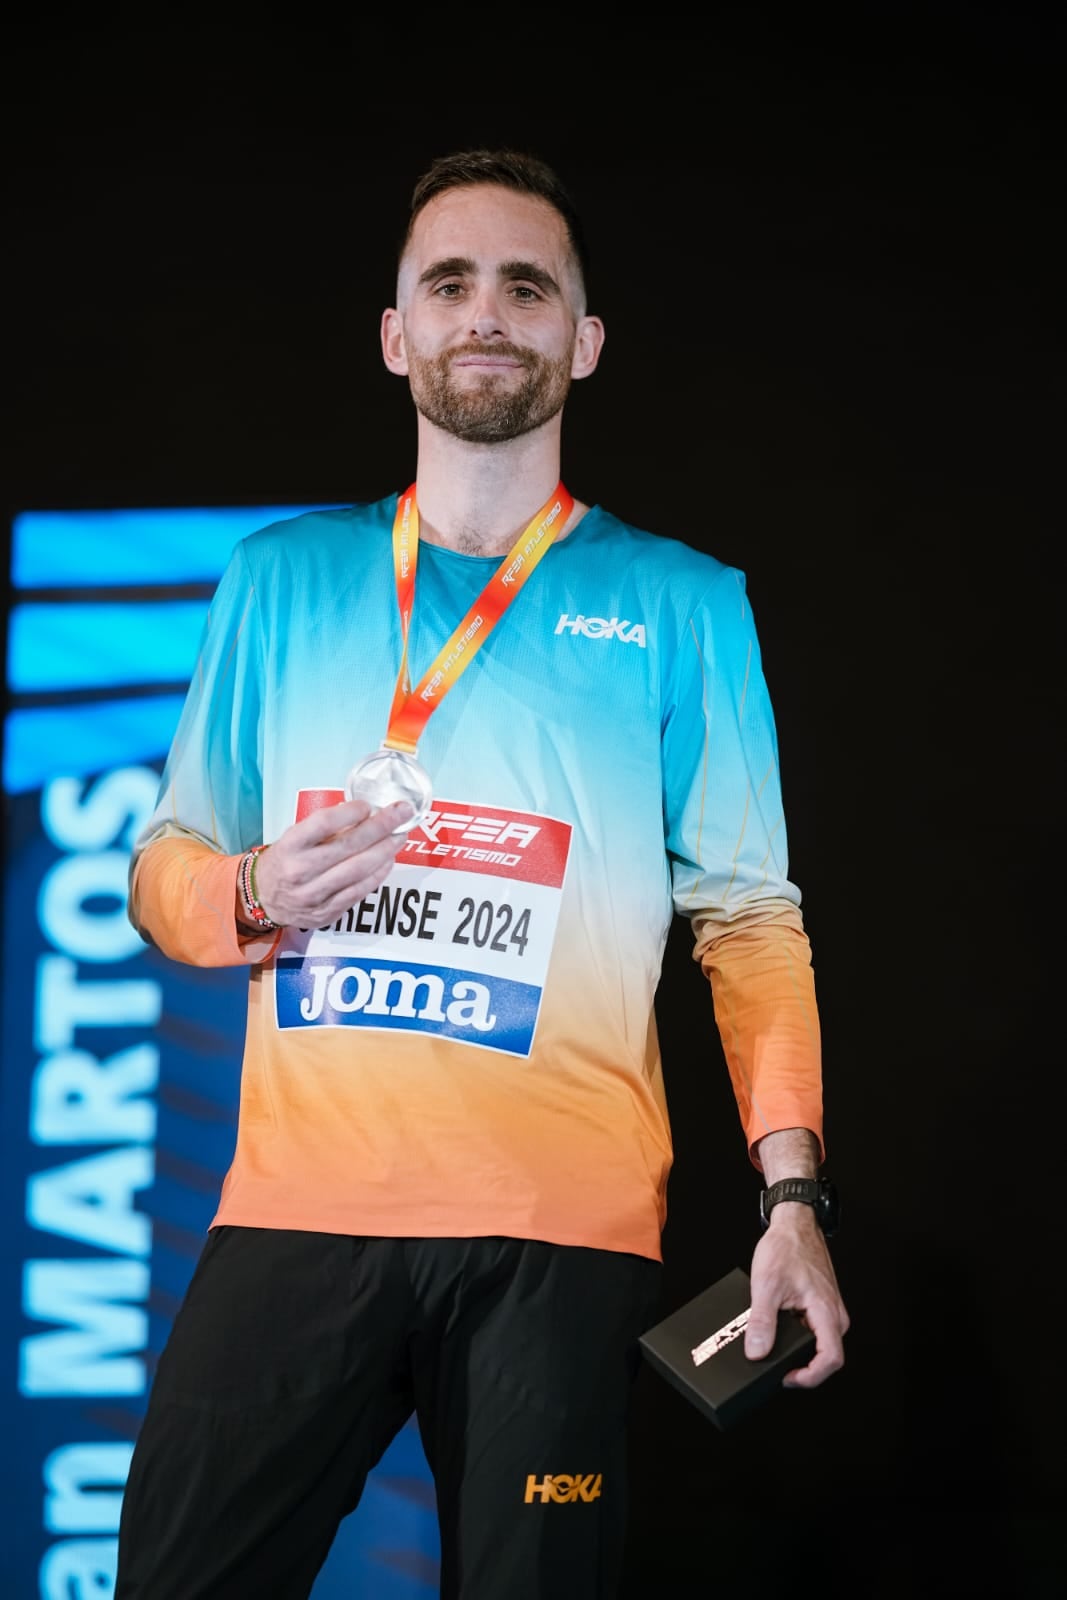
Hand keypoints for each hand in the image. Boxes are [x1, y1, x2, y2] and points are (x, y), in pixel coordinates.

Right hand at [250, 797, 413, 927]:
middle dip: (381, 827)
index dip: (350, 812)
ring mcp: (313, 895)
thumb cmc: (285, 860)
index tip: (368, 805)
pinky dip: (378, 874)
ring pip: (358, 870)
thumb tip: (365, 814)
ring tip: (400, 836)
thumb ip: (325, 827)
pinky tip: (388, 860)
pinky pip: (359, 891)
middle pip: (348, 846)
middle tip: (402, 813)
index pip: (323, 823)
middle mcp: (299, 871)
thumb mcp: (294, 837)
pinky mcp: (326, 912)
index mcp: (289, 846)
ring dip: (385, 850)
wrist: (263, 898)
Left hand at [743, 1208, 849, 1387]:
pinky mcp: (821, 1306)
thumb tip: (757, 1352)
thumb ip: (761, 1322)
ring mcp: (829, 1310)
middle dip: (800, 1365)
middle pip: (825, 1357)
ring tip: (772, 1344)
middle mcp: (834, 1314)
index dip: (810, 1377)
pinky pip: (812, 1330)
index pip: (831, 1360)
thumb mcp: (766, 1285)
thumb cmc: (786, 1247)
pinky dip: (794, 1335)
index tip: (787, 1377)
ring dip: (796, 1349)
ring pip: (818, 1344)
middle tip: (773, 1364)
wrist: (794, 1224)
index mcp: (827, 1312)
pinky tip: (776, 1328)